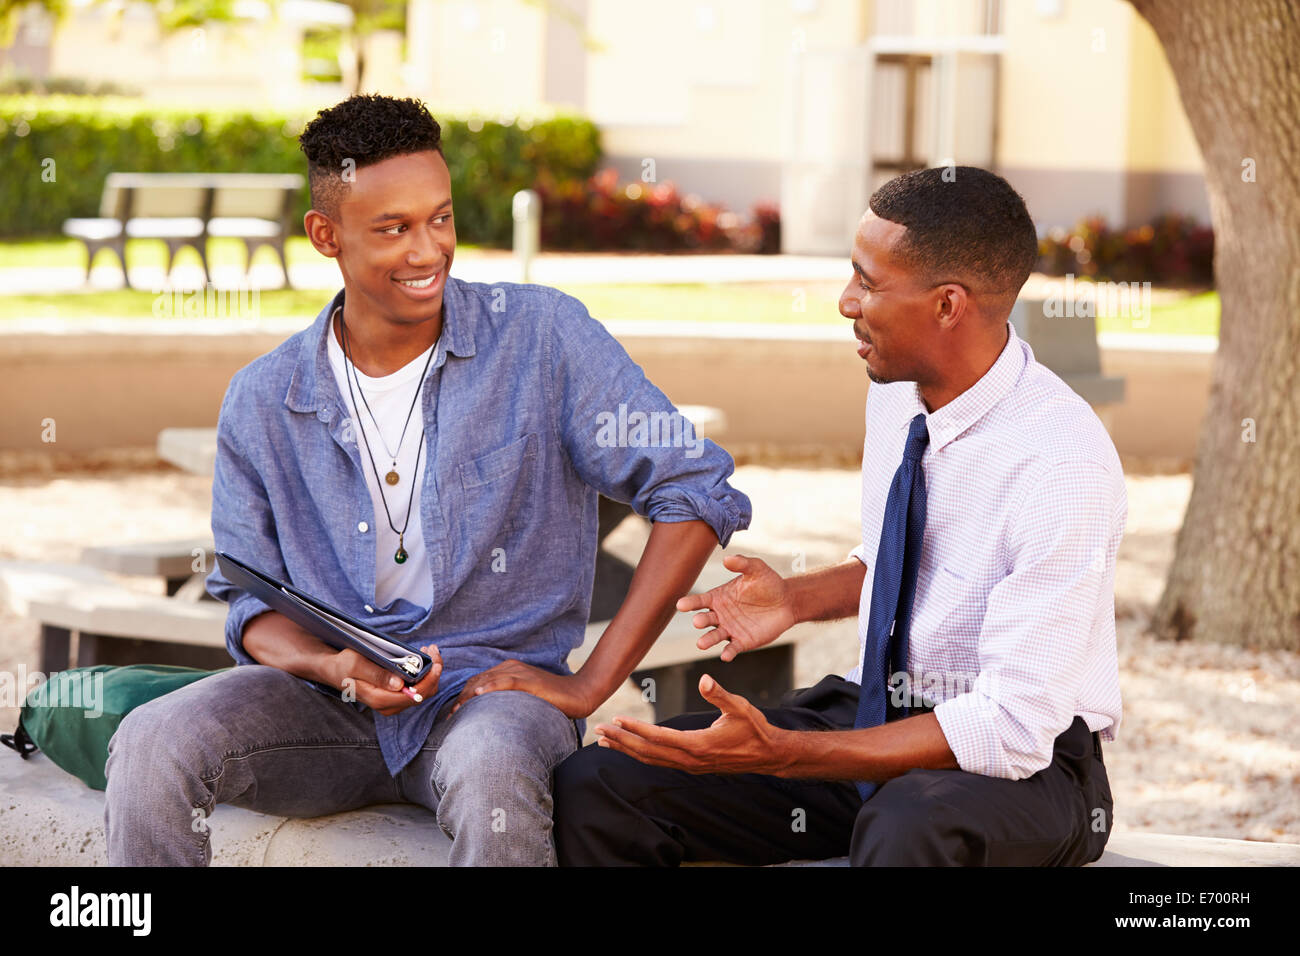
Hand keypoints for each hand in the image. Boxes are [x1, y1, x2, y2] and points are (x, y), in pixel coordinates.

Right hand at [330, 644, 440, 716]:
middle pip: (423, 694)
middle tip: (433, 649)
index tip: (435, 661)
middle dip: (433, 672)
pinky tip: (422, 658)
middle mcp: (389, 706)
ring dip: (430, 672)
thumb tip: (400, 684)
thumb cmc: (344, 665)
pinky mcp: (396, 697)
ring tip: (429, 651)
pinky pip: (417, 688)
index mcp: (379, 699)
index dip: (429, 679)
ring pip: (423, 691)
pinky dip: (424, 674)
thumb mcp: (356, 664)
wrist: (335, 671)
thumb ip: (377, 675)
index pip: (414, 695)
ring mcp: (394, 703)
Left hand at [450, 659, 595, 719]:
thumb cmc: (552, 698)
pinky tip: (480, 695)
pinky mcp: (529, 680)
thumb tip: (492, 717)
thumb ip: (509, 699)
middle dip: (461, 698)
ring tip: (457, 710)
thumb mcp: (525, 696)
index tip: (453, 713)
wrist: (577, 693)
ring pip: (487, 681)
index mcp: (508, 670)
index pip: (478, 681)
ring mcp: (520, 672)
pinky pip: (505, 682)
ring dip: (469, 696)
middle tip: (450, 716)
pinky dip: (491, 687)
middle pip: (478, 681)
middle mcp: (510, 667)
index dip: (463, 696)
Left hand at [594, 674, 789, 775]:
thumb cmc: (755, 729)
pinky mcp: (691, 765)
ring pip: (651, 759)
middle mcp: (690, 760)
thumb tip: (704, 679)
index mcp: (699, 746)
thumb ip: (720, 694)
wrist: (768, 755)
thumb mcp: (740, 707)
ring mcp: (689, 765)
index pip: (659, 738)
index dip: (636, 730)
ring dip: (626, 749)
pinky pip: (659, 761)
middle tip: (599, 730)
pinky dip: (640, 753)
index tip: (617, 720)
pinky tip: (629, 747)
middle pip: (648, 752)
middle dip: (622, 741)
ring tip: (604, 740)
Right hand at [676, 554, 795, 660]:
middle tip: (698, 622)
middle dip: (700, 621)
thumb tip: (727, 559)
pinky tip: (725, 656)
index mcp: (718, 598)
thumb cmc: (768, 583)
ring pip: (714, 636)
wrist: (787, 601)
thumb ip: (742, 563)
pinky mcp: (742, 642)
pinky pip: (732, 648)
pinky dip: (728, 653)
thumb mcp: (756, 569)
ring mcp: (730, 629)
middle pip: (705, 620)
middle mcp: (720, 615)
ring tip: (701, 643)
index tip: (681, 605)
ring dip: (707, 640)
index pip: (700, 601)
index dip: (690, 603)